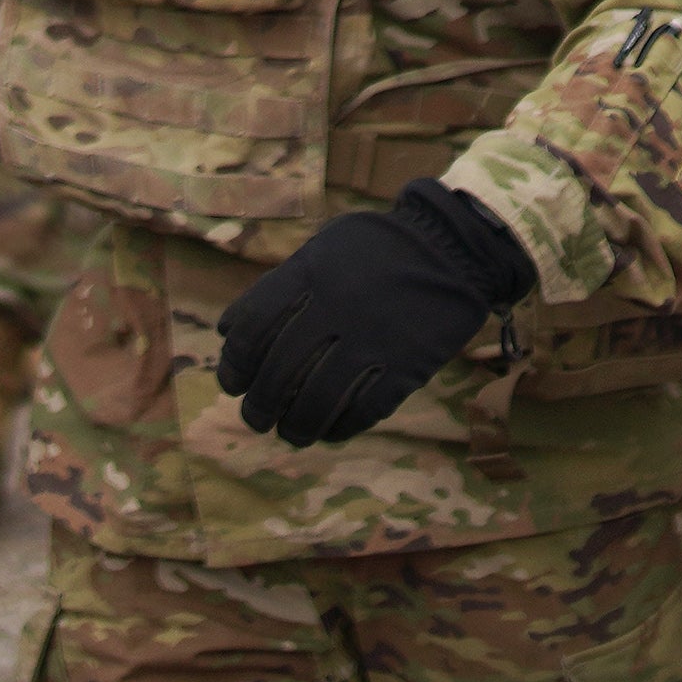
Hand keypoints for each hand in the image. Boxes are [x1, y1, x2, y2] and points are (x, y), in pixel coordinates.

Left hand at [215, 177, 534, 447]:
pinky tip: (330, 432)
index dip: (234, 363)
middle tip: (255, 419)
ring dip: (296, 426)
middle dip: (260, 405)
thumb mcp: (322, 249)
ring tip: (290, 434)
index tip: (232, 383)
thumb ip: (280, 286)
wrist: (451, 246)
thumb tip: (230, 330)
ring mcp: (371, 341)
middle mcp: (334, 310)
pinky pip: (364, 410)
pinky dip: (341, 428)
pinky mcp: (405, 366)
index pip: (252, 328)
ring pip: (318, 400)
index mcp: (308, 276)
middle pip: (279, 372)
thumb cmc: (377, 247)